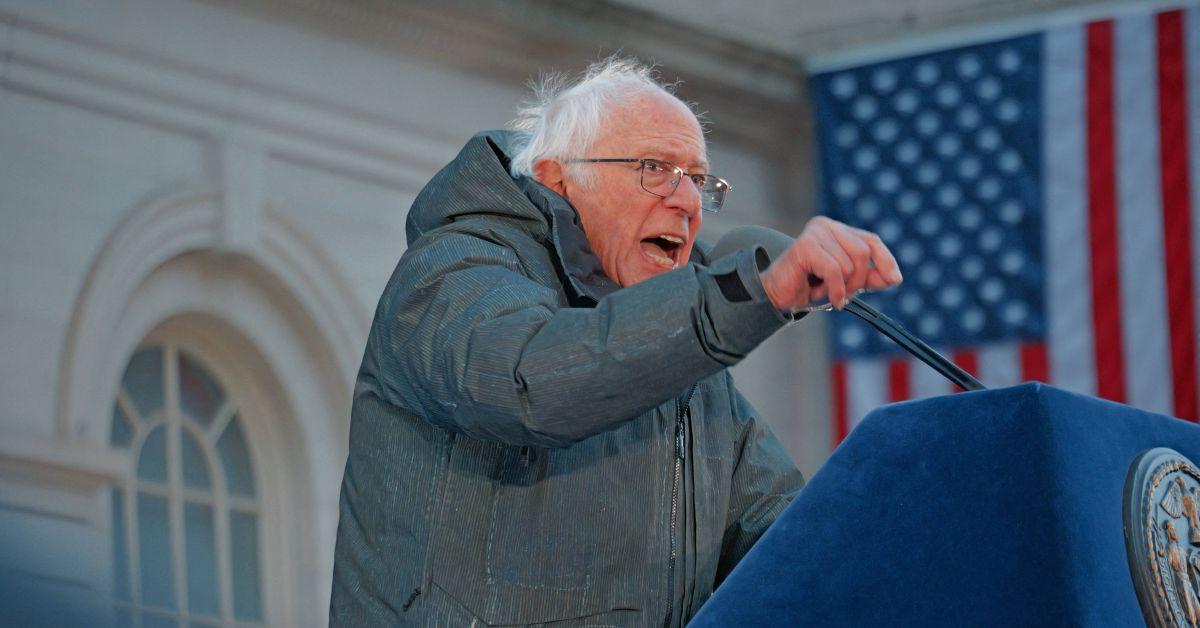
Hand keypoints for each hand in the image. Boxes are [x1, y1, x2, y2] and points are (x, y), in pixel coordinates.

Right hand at [760, 216, 902, 311]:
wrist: (776, 295)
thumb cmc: (810, 286)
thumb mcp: (846, 282)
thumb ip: (870, 278)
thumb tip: (894, 277)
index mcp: (839, 230)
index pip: (872, 241)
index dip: (885, 260)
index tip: (894, 280)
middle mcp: (827, 225)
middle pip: (863, 254)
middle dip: (856, 281)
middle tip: (839, 294)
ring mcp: (815, 233)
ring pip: (849, 265)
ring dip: (839, 287)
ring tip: (820, 290)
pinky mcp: (805, 246)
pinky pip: (834, 270)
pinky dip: (833, 289)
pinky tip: (821, 296)